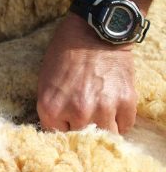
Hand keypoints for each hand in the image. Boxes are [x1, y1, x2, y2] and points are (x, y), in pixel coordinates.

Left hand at [36, 0, 148, 133]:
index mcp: (51, 108)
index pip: (55, 137)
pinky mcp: (126, 101)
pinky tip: (115, 112)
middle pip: (81, 140)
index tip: (66, 125)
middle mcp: (77, 112)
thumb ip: (53, 109)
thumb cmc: (65, 53)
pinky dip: (121, 122)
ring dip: (104, 130)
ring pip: (106, 137)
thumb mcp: (46, 81)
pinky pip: (126, 126)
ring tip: (101, 119)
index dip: (62, 129)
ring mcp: (104, 108)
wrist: (96, 31)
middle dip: (82, 131)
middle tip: (84, 122)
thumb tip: (60, 129)